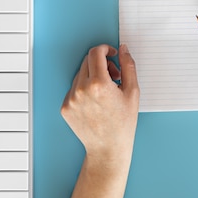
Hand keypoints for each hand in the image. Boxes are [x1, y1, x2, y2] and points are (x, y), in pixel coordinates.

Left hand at [61, 44, 139, 161]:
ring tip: (106, 92)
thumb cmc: (123, 123)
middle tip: (114, 76)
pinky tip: (96, 102)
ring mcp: (71, 99)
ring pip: (80, 74)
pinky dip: (84, 89)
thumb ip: (128, 66)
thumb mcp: (132, 92)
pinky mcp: (65, 107)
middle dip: (102, 63)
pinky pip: (73, 89)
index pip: (96, 53)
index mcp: (98, 84)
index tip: (111, 53)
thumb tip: (122, 49)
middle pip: (87, 61)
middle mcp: (81, 89)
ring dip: (92, 76)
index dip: (105, 49)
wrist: (108, 148)